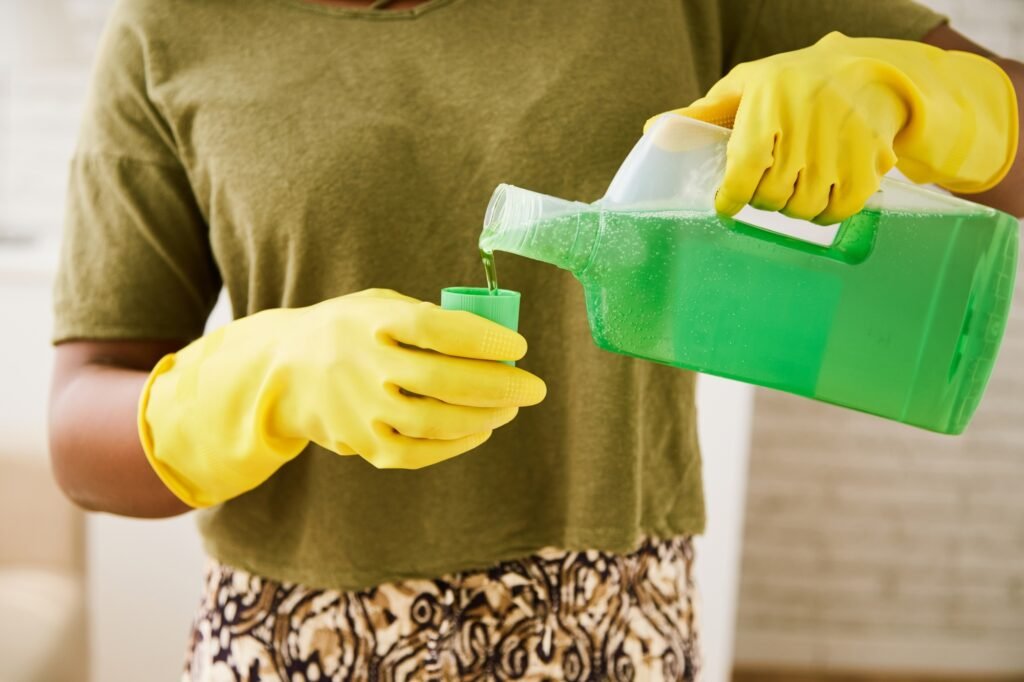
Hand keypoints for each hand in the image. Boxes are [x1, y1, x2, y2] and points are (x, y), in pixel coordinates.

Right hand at [139, 288, 546, 506]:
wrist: (283, 372)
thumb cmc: (351, 331)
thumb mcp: (379, 306)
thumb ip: (426, 319)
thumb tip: (493, 342)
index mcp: (374, 320)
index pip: (437, 329)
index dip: (483, 339)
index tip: (518, 345)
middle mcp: (365, 364)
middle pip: (443, 380)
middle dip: (499, 385)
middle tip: (534, 387)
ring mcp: (362, 408)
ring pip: (435, 421)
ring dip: (483, 416)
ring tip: (510, 408)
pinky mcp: (361, 443)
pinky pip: (417, 452)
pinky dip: (455, 444)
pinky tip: (479, 430)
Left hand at [646, 32, 1017, 223]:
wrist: (872, 74)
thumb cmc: (796, 82)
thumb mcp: (748, 85)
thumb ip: (703, 113)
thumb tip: (655, 130)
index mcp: (769, 106)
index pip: (743, 171)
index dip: (731, 197)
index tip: (726, 203)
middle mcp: (805, 128)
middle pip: (770, 197)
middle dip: (763, 197)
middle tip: (767, 181)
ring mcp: (839, 150)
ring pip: (801, 209)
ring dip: (792, 206)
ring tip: (794, 184)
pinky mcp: (867, 168)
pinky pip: (836, 212)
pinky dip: (824, 213)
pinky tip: (820, 193)